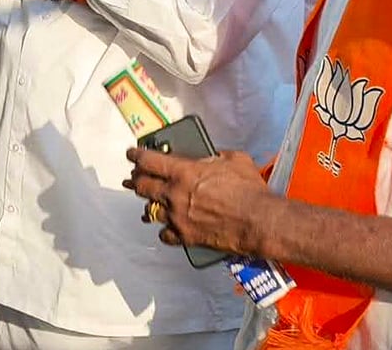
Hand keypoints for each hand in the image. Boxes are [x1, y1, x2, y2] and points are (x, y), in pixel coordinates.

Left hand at [124, 147, 272, 255]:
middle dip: (136, 180)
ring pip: (150, 210)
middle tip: (135, 177)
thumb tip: (211, 156)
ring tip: (149, 202)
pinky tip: (168, 227)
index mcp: (183, 173)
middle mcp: (174, 195)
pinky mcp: (186, 237)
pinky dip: (166, 230)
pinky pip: (165, 234)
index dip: (136, 156)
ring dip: (149, 204)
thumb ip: (216, 156)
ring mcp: (178, 217)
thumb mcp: (234, 159)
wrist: (259, 222)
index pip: (148, 161)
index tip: (132, 154)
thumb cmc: (249, 190)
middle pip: (142, 186)